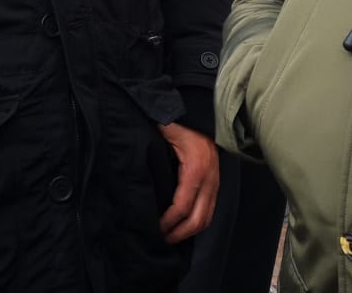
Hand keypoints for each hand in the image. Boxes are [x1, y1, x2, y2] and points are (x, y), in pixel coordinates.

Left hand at [157, 122, 219, 243]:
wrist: (202, 112)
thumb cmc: (179, 121)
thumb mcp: (163, 134)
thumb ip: (151, 153)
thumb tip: (135, 173)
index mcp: (194, 169)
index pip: (181, 207)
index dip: (167, 222)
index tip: (154, 228)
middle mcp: (209, 179)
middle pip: (197, 219)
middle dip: (179, 233)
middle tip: (162, 239)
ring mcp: (216, 181)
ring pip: (207, 218)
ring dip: (189, 231)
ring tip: (171, 236)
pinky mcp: (217, 182)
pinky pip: (210, 209)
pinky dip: (198, 221)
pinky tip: (183, 224)